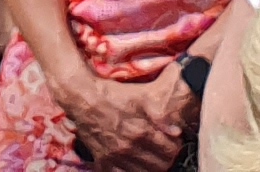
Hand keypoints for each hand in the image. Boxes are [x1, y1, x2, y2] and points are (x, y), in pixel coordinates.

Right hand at [56, 66, 185, 169]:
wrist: (83, 99)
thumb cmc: (112, 95)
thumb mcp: (141, 96)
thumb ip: (161, 113)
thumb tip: (176, 130)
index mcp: (142, 132)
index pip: (171, 151)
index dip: (175, 146)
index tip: (172, 140)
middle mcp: (130, 148)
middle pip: (161, 166)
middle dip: (166, 158)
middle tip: (164, 150)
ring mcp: (116, 157)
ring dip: (151, 166)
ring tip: (151, 156)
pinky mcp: (104, 161)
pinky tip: (133, 164)